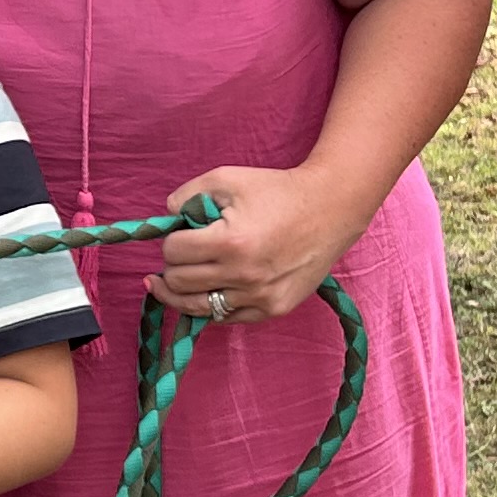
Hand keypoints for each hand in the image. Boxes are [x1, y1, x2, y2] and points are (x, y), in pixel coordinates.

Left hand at [155, 163, 356, 324]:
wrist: (330, 209)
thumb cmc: (276, 190)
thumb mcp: (226, 178)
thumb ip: (186, 195)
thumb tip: (166, 219)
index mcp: (229, 242)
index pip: (172, 252)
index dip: (171, 240)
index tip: (182, 234)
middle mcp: (244, 275)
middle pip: (179, 283)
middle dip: (174, 266)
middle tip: (184, 254)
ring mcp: (259, 297)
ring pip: (197, 308)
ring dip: (183, 293)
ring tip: (172, 283)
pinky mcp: (273, 309)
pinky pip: (226, 318)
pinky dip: (213, 305)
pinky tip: (209, 291)